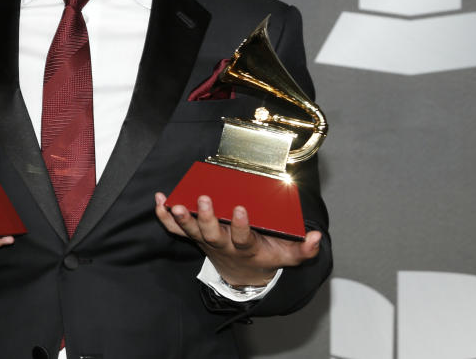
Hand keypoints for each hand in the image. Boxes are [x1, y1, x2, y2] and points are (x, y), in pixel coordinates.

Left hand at [154, 193, 320, 286]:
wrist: (243, 275)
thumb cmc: (264, 257)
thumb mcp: (286, 257)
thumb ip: (302, 250)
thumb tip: (316, 237)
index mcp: (246, 248)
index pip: (243, 239)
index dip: (241, 226)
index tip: (241, 209)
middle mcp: (223, 244)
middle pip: (212, 234)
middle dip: (206, 218)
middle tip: (204, 200)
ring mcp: (206, 240)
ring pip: (191, 232)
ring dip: (181, 218)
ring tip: (174, 202)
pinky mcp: (195, 236)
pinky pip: (175, 230)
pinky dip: (164, 217)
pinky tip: (159, 199)